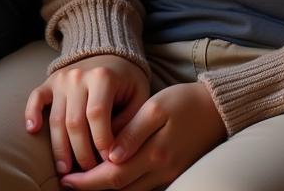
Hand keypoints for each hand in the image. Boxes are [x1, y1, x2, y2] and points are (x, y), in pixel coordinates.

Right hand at [25, 55, 149, 176]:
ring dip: (60, 148)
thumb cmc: (128, 82)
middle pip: (74, 121)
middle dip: (81, 152)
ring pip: (56, 118)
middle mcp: (78, 76)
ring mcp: (61, 79)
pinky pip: (36, 97)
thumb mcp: (139, 98)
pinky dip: (31, 113)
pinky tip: (32, 131)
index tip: (109, 160)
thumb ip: (130, 123)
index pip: (97, 114)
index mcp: (103, 77)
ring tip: (65, 170)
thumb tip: (114, 154)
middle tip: (89, 172)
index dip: (101, 141)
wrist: (111, 55)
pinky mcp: (50, 82)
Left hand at [59, 82, 226, 190]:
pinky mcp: (172, 173)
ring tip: (81, 179)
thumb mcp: (156, 108)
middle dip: (91, 187)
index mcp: (155, 153)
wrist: (217, 110)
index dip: (88, 180)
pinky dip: (123, 184)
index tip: (66, 176)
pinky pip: (142, 186)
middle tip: (66, 181)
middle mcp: (161, 170)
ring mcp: (168, 175)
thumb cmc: (183, 102)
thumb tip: (111, 156)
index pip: (113, 175)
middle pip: (119, 188)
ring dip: (105, 188)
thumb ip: (132, 132)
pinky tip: (108, 174)